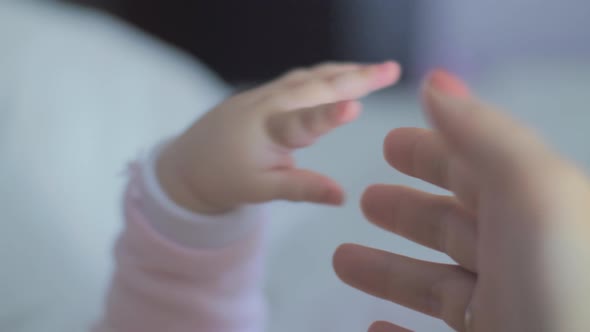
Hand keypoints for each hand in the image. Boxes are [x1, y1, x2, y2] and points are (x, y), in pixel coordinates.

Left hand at [157, 62, 400, 213]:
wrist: (190, 161)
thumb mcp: (262, 190)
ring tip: (380, 70)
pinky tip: (345, 74)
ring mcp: (268, 94)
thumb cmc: (226, 178)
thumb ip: (302, 189)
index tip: (355, 105)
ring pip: (312, 76)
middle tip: (392, 71)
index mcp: (267, 132)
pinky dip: (329, 73)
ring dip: (347, 71)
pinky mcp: (268, 92)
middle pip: (317, 87)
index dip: (329, 116)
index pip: (303, 122)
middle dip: (357, 77)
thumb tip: (343, 196)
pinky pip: (304, 77)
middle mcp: (270, 105)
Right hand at [333, 70, 589, 330]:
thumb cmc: (568, 290)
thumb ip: (483, 135)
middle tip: (363, 198)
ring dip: (388, 272)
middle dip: (406, 211)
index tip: (391, 142)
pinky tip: (374, 330)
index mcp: (537, 217)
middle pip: (454, 228)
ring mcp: (507, 319)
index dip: (435, 150)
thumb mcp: (534, 193)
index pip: (478, 170)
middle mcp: (524, 266)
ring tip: (343, 258)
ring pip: (437, 288)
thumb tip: (438, 83)